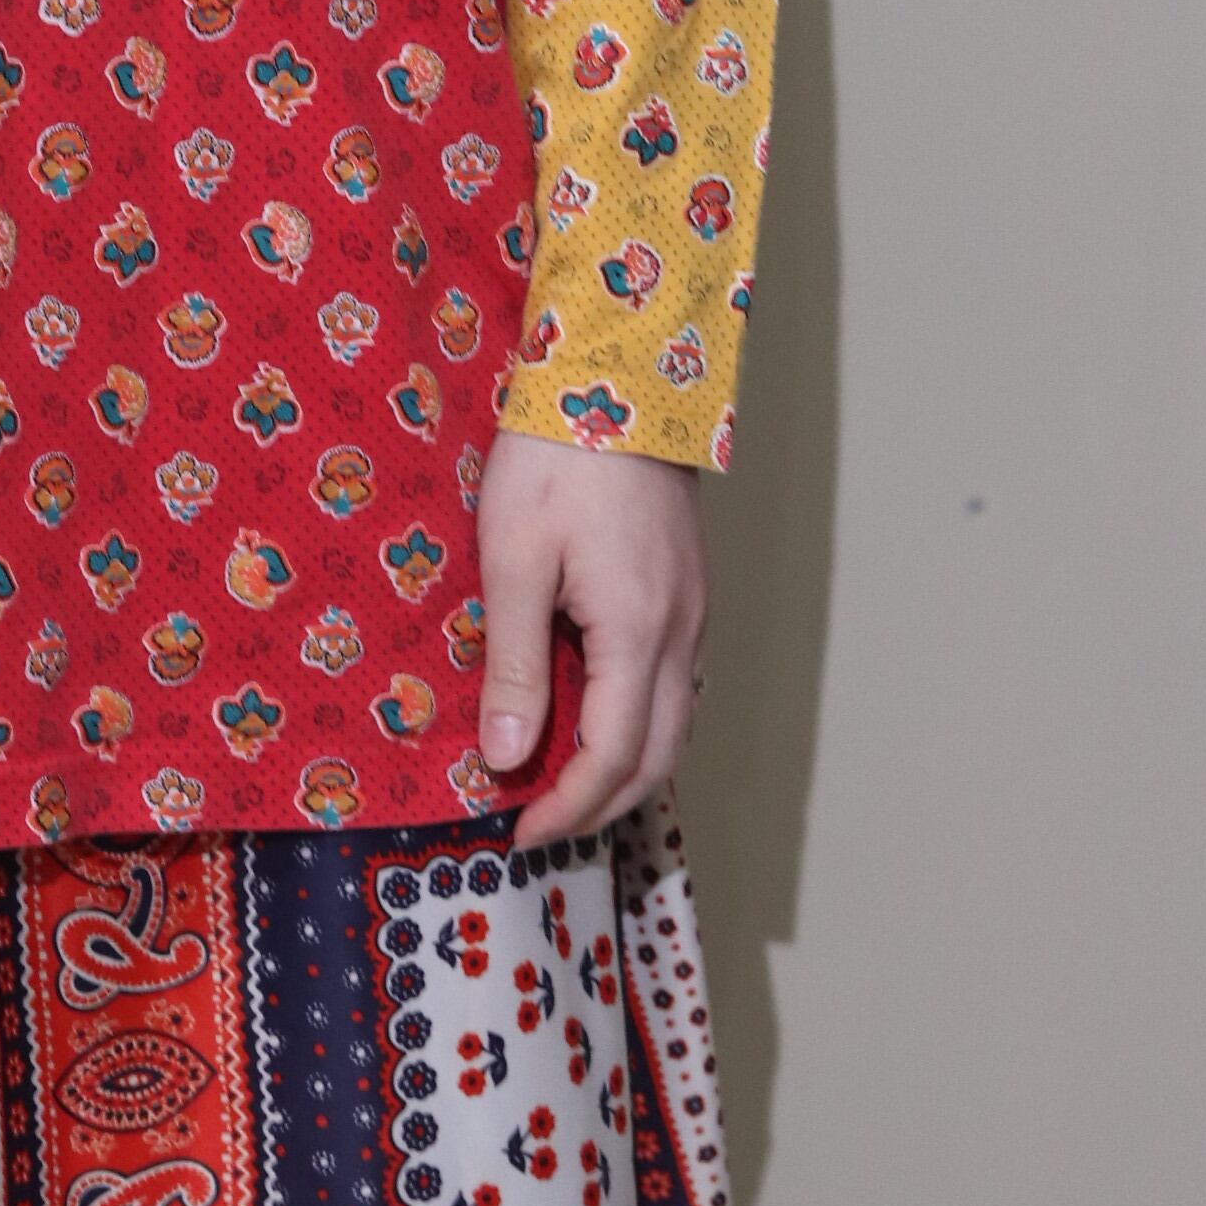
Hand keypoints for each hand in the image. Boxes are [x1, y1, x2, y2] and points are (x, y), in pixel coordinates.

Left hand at [474, 428, 706, 844]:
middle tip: (539, 825)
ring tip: (564, 786)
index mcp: (638, 632)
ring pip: (674, 723)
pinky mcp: (689, 589)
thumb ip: (517, 664)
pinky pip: (674, 683)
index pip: (612, 757)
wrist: (618, 374)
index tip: (518, 831)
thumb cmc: (556, 457)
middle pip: (657, 757)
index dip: (566, 806)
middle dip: (600, 805)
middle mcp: (681, 632)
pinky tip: (598, 717)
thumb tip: (510, 758)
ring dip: (626, 769)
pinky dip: (640, 724)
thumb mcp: (514, 559)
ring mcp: (694, 611)